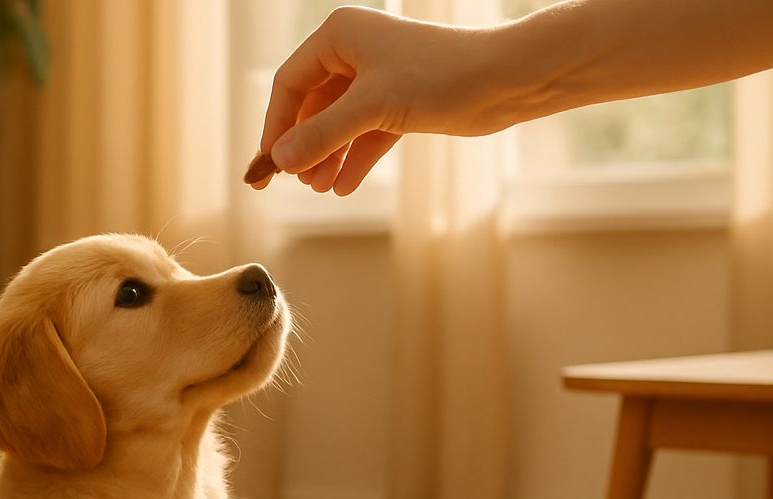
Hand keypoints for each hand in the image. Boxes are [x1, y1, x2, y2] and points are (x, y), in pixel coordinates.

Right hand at [252, 6, 508, 195]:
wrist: (504, 80)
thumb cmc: (440, 76)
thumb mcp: (371, 107)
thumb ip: (322, 135)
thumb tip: (279, 161)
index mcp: (340, 36)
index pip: (290, 83)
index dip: (276, 126)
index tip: (268, 165)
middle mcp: (355, 52)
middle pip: (312, 106)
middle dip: (304, 146)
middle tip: (292, 182)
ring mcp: (378, 78)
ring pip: (338, 123)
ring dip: (327, 156)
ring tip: (321, 188)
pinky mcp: (399, 102)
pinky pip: (364, 134)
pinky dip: (354, 158)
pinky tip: (344, 186)